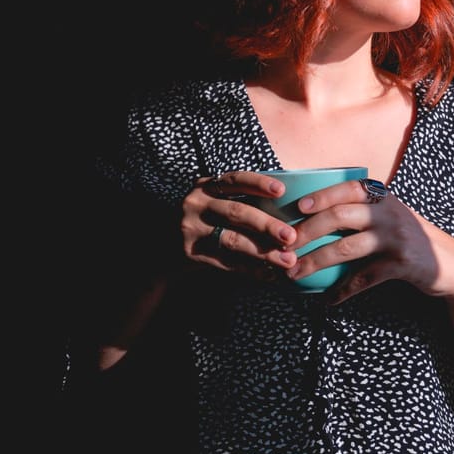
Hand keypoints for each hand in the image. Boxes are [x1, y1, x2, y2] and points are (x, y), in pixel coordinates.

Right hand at [181, 171, 298, 278]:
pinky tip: (268, 274)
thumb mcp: (212, 203)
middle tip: (291, 236)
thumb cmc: (201, 222)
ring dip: (262, 251)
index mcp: (205, 186)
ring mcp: (190, 229)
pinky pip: (225, 263)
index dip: (258, 183)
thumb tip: (286, 207)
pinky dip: (250, 269)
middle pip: (236, 212)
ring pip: (232, 240)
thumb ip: (238, 200)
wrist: (163, 248)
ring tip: (286, 260)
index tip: (281, 191)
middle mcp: (195, 204)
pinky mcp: (189, 253)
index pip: (235, 179)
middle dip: (267, 225)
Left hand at [287, 178, 453, 302]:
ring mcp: (396, 238)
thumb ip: (361, 209)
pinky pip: (363, 278)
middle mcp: (389, 212)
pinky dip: (342, 291)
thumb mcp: (389, 215)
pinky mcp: (401, 264)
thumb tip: (310, 212)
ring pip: (346, 248)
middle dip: (307, 231)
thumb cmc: (407, 237)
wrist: (451, 265)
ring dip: (315, 262)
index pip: (347, 188)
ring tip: (293, 273)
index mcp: (382, 196)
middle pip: (339, 216)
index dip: (321, 195)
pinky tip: (326, 300)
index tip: (297, 207)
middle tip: (284, 246)